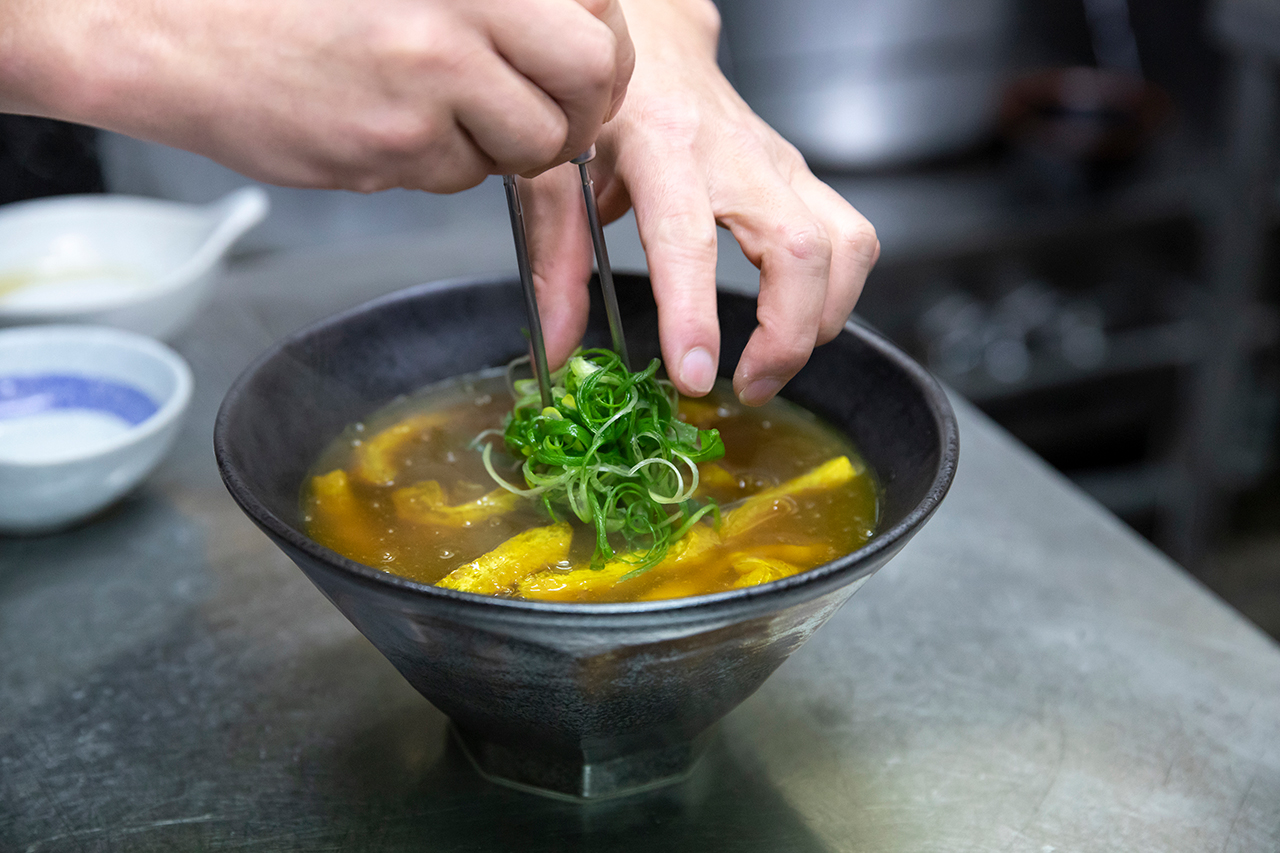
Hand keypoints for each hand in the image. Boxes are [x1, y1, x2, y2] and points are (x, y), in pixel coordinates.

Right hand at [0, 0, 632, 191]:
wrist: (160, 25)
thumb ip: (489, 0)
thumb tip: (579, 21)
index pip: (597, 23)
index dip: (604, 52)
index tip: (586, 62)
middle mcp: (454, 23)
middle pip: (584, 92)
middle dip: (579, 113)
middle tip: (551, 111)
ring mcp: (420, 93)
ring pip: (526, 150)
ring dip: (508, 143)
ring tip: (452, 108)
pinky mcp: (384, 152)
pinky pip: (456, 177)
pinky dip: (442, 161)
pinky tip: (390, 119)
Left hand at [521, 0, 878, 404]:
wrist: (652, 38)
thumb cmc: (603, 103)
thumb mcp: (554, 171)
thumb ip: (554, 262)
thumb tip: (559, 347)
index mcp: (661, 144)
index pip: (688, 238)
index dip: (695, 315)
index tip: (694, 376)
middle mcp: (734, 152)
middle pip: (801, 249)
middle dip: (788, 336)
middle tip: (748, 386)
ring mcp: (780, 162)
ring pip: (847, 243)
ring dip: (825, 318)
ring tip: (776, 361)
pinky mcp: (802, 176)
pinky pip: (851, 238)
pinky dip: (836, 293)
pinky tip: (797, 320)